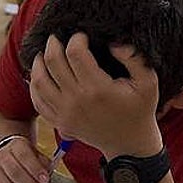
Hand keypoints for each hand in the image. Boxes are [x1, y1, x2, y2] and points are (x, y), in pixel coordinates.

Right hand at [0, 136, 51, 182]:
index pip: (24, 156)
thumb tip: (47, 178)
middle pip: (15, 174)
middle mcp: (3, 157)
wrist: (8, 154)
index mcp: (16, 146)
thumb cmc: (26, 156)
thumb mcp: (38, 154)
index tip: (46, 181)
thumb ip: (44, 164)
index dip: (35, 169)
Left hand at [29, 35, 162, 157]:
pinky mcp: (60, 122)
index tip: (81, 36)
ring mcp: (65, 113)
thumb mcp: (148, 82)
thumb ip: (134, 58)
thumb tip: (113, 43)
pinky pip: (38, 101)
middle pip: (53, 62)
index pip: (75, 53)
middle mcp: (77, 100)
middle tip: (57, 37)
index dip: (76, 39)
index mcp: (98, 88)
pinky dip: (34, 85)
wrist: (130, 146)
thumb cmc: (140, 111)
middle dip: (53, 44)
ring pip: (39, 81)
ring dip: (39, 62)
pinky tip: (39, 75)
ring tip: (44, 53)